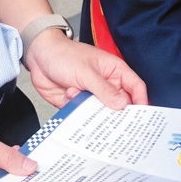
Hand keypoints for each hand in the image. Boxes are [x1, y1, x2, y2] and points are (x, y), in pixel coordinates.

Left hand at [25, 31, 147, 109]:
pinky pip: (85, 116)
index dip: (142, 101)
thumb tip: (122, 104)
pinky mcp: (78, 104)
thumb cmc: (64, 54)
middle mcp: (106, 85)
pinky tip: (70, 100)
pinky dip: (79, 115)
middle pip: (121, 104)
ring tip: (87, 110)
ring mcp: (92, 95)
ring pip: (102, 113)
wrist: (38, 56)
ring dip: (95, 115)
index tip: (142, 118)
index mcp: (114, 71)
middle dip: (118, 115)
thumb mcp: (86, 71)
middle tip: (116, 127)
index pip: (135, 87)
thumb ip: (103, 89)